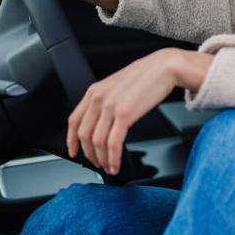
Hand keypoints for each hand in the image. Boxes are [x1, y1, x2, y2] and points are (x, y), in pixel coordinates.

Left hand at [68, 48, 213, 173]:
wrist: (163, 67)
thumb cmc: (145, 76)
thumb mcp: (117, 86)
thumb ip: (106, 102)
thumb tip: (103, 123)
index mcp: (94, 91)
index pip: (74, 120)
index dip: (71, 140)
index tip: (73, 151)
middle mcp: (98, 99)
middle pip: (84, 135)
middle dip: (89, 154)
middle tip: (97, 164)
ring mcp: (110, 106)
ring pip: (97, 142)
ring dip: (102, 159)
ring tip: (109, 167)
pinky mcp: (124, 114)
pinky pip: (113, 143)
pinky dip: (113, 158)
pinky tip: (116, 164)